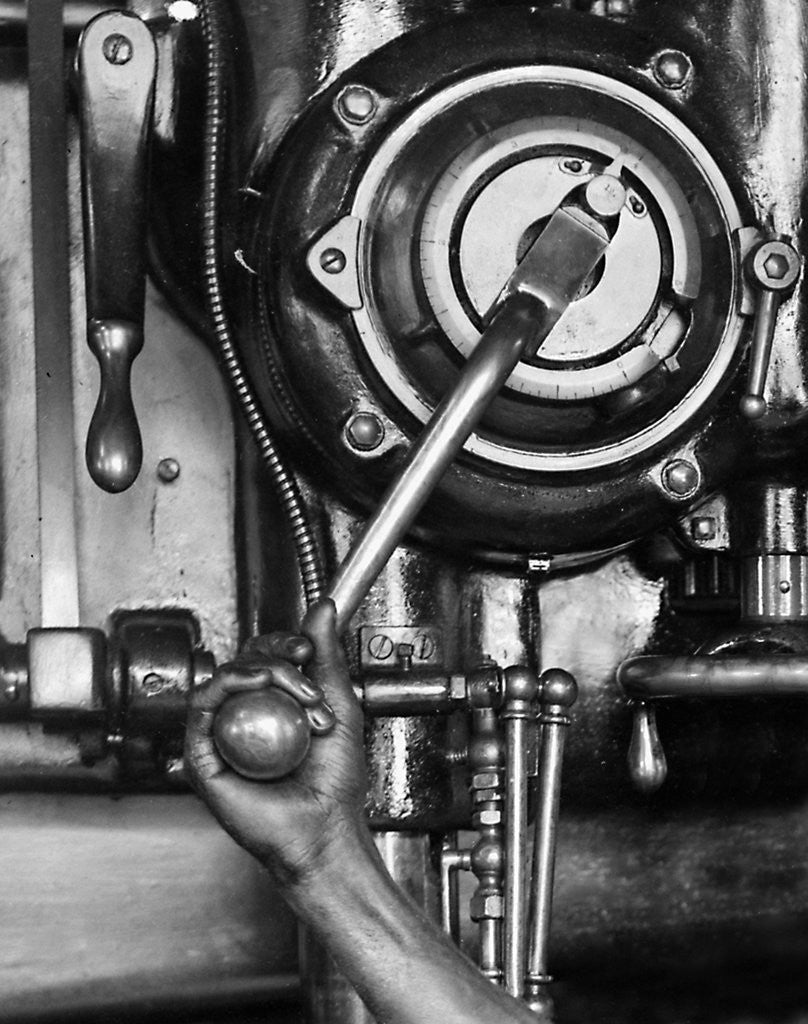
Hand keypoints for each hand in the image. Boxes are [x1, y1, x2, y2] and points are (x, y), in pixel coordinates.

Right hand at [185, 599, 366, 885]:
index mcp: (271, 708)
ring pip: (224, 678)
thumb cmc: (334, 781)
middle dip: (276, 655)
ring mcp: (222, 737)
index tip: (306, 646)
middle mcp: (244, 719)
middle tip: (306, 669)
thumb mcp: (339, 704)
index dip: (280, 643)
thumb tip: (322, 607)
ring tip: (298, 692)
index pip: (263, 657)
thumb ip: (327, 656)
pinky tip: (256, 686)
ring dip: (262, 671)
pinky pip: (202, 707)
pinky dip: (227, 686)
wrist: (326, 827)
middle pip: (242, 662)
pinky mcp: (202, 756)